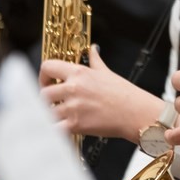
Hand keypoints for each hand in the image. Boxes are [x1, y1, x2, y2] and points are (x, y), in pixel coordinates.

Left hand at [40, 45, 162, 141]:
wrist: (135, 112)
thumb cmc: (123, 93)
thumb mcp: (107, 72)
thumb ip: (95, 60)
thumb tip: (93, 48)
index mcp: (79, 73)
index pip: (48, 67)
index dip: (43, 76)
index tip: (48, 83)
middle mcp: (74, 88)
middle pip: (43, 93)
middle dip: (45, 100)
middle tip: (52, 104)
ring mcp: (74, 107)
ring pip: (46, 112)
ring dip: (49, 116)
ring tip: (58, 118)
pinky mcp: (76, 124)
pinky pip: (54, 129)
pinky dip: (53, 131)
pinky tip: (59, 130)